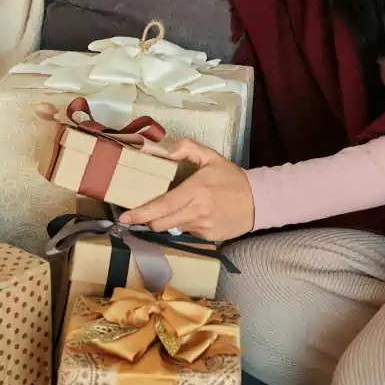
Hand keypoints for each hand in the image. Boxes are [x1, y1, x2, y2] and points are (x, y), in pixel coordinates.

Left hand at [124, 138, 254, 241]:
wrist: (259, 201)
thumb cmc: (231, 178)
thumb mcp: (211, 156)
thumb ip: (187, 148)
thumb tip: (164, 151)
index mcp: (195, 190)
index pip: (162, 206)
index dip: (140, 213)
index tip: (124, 217)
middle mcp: (197, 211)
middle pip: (160, 223)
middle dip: (148, 219)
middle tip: (145, 210)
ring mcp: (202, 227)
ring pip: (172, 228)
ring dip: (168, 220)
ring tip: (178, 208)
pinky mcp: (208, 237)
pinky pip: (187, 232)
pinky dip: (185, 224)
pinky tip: (197, 215)